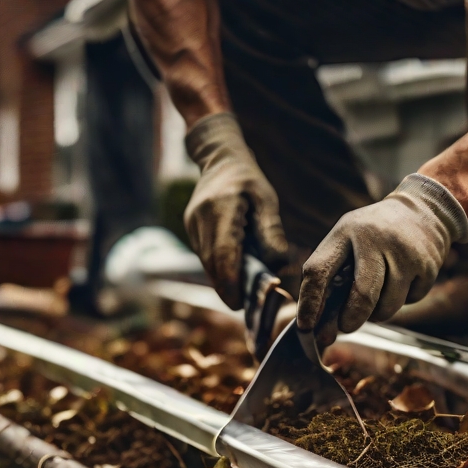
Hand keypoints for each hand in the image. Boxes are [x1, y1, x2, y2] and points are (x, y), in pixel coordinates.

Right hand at [183, 112, 288, 308]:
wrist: (219, 160)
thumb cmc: (248, 180)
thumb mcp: (267, 199)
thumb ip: (271, 231)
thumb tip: (277, 264)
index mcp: (222, 208)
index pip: (223, 254)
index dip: (230, 282)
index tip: (240, 304)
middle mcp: (200, 219)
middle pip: (212, 264)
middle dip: (229, 289)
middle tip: (249, 307)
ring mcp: (192, 225)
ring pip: (207, 264)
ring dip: (224, 281)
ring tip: (245, 295)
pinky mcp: (191, 230)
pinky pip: (205, 257)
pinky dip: (220, 270)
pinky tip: (235, 276)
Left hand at [297, 174, 467, 346]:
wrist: (424, 209)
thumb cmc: (374, 233)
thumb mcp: (348, 239)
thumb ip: (331, 273)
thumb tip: (316, 323)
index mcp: (346, 232)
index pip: (318, 270)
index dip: (309, 303)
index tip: (304, 327)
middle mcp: (376, 240)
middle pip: (361, 295)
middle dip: (350, 320)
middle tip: (345, 328)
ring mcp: (405, 253)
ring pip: (387, 306)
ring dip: (378, 314)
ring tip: (378, 297)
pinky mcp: (428, 265)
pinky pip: (410, 301)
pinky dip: (403, 300)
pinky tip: (404, 281)